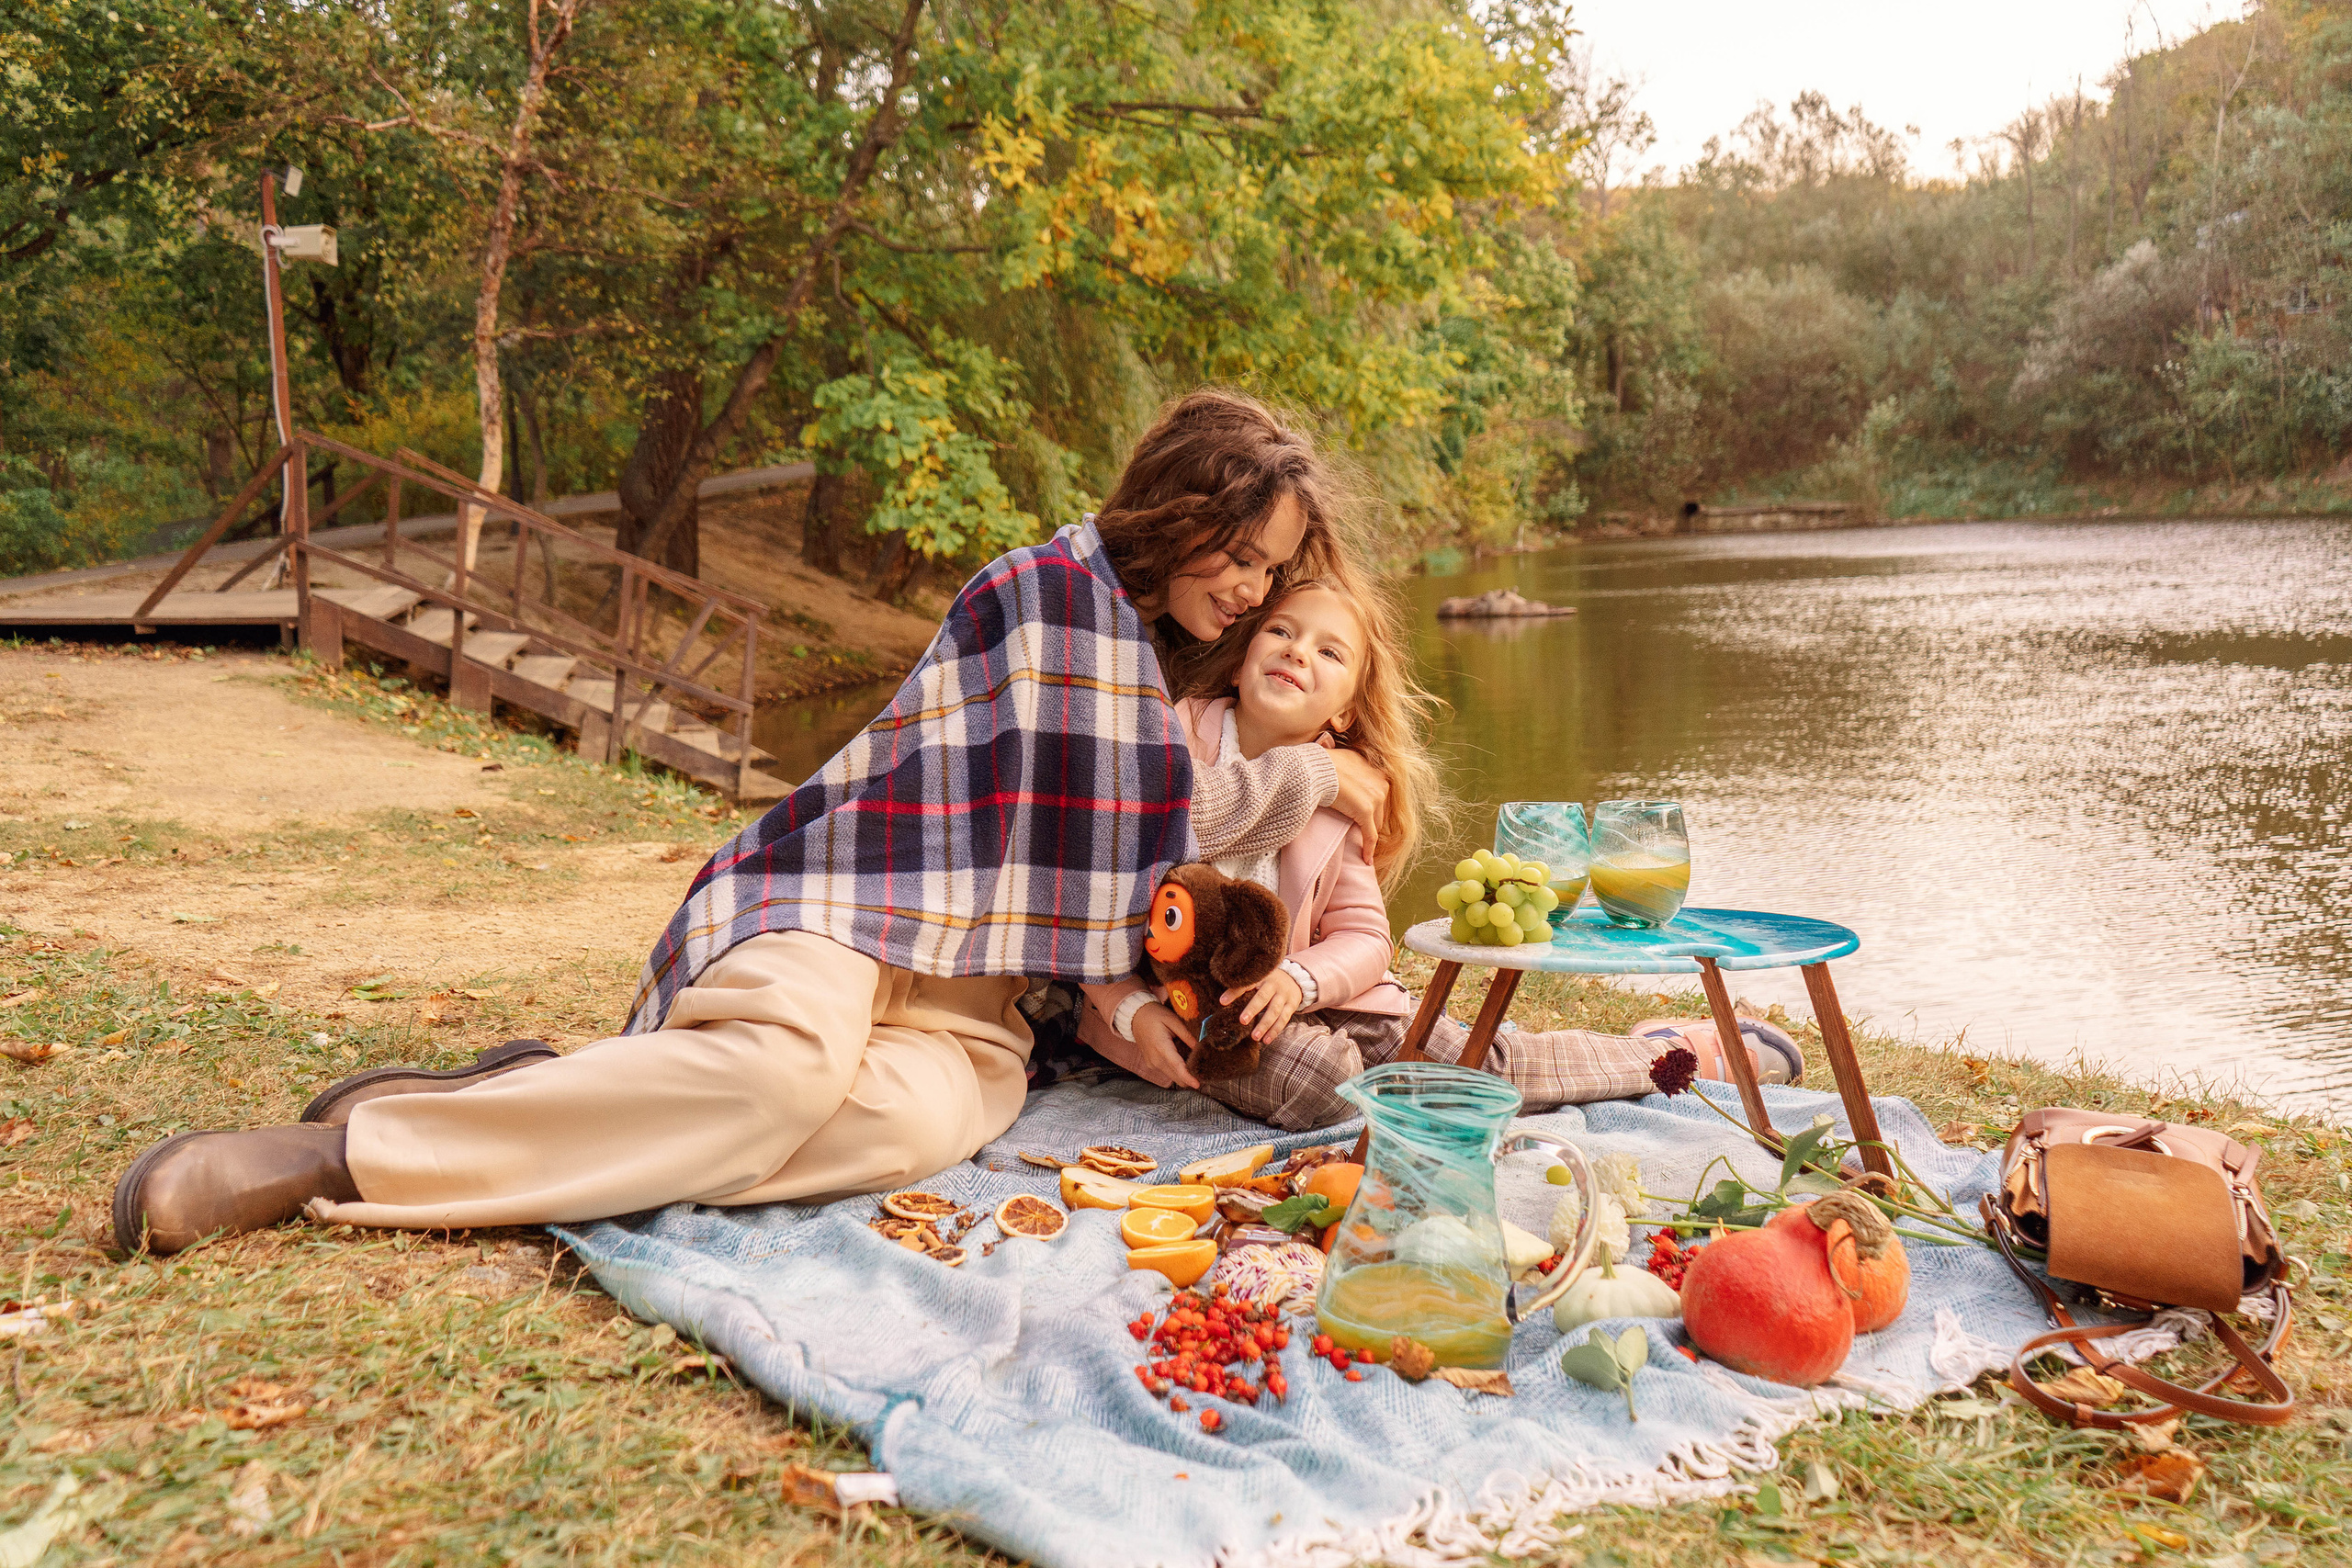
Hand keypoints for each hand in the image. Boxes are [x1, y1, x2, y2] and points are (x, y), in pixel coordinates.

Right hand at [1129, 1002, 1200, 1089]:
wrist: (1136, 1017)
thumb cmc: (1155, 1015)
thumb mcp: (1173, 1020)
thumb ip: (1187, 1035)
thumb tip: (1200, 1048)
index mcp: (1161, 1046)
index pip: (1176, 1066)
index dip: (1188, 1077)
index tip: (1197, 1084)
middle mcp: (1155, 1059)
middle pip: (1176, 1077)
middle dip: (1190, 1077)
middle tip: (1204, 1070)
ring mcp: (1152, 1064)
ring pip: (1173, 1076)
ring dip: (1184, 1073)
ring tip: (1194, 1062)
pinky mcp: (1152, 1065)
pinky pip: (1168, 1072)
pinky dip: (1177, 1070)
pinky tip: (1183, 1059)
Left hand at [1223, 969, 1302, 1042]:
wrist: (1295, 979)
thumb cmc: (1268, 982)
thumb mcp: (1258, 979)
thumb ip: (1245, 987)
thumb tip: (1221, 1001)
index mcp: (1261, 976)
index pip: (1247, 984)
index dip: (1234, 992)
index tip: (1222, 1002)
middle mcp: (1273, 984)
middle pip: (1263, 997)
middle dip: (1252, 1009)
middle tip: (1242, 1021)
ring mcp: (1284, 995)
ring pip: (1274, 1011)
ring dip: (1264, 1025)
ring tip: (1254, 1037)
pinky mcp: (1292, 1005)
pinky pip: (1283, 1019)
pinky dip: (1275, 1031)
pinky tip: (1266, 1040)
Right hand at [1320, 740, 1389, 862]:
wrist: (1316, 768)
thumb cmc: (1323, 763)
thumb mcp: (1344, 758)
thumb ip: (1351, 765)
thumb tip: (1342, 763)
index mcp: (1376, 770)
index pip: (1378, 794)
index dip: (1370, 806)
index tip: (1363, 814)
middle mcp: (1381, 783)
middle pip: (1379, 810)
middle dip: (1371, 820)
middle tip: (1360, 830)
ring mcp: (1375, 798)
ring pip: (1376, 824)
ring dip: (1369, 834)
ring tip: (1361, 845)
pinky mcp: (1366, 812)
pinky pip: (1370, 836)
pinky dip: (1368, 848)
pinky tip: (1366, 859)